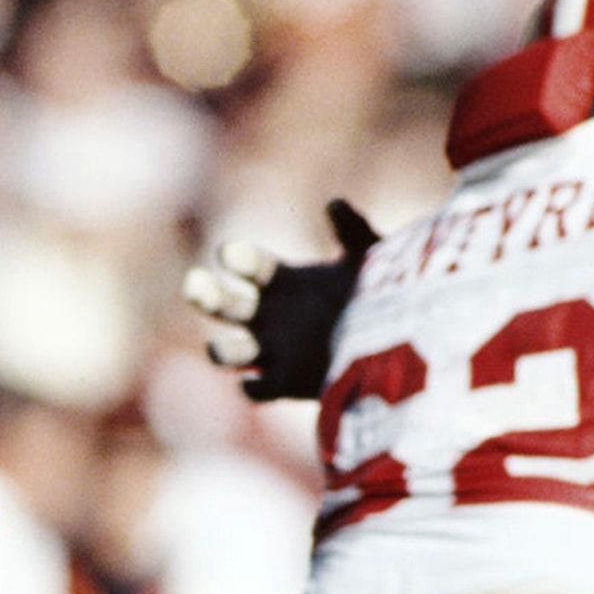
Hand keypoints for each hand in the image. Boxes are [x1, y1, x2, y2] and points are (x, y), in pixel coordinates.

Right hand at [182, 198, 379, 400]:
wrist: (399, 348)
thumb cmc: (377, 297)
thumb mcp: (370, 259)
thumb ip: (352, 231)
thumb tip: (333, 204)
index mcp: (281, 282)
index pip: (249, 266)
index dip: (236, 259)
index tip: (229, 253)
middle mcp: (267, 315)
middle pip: (221, 305)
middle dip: (204, 295)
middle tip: (194, 284)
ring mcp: (272, 350)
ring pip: (229, 351)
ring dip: (219, 350)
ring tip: (218, 349)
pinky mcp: (284, 383)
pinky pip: (256, 389)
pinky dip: (251, 387)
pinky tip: (254, 383)